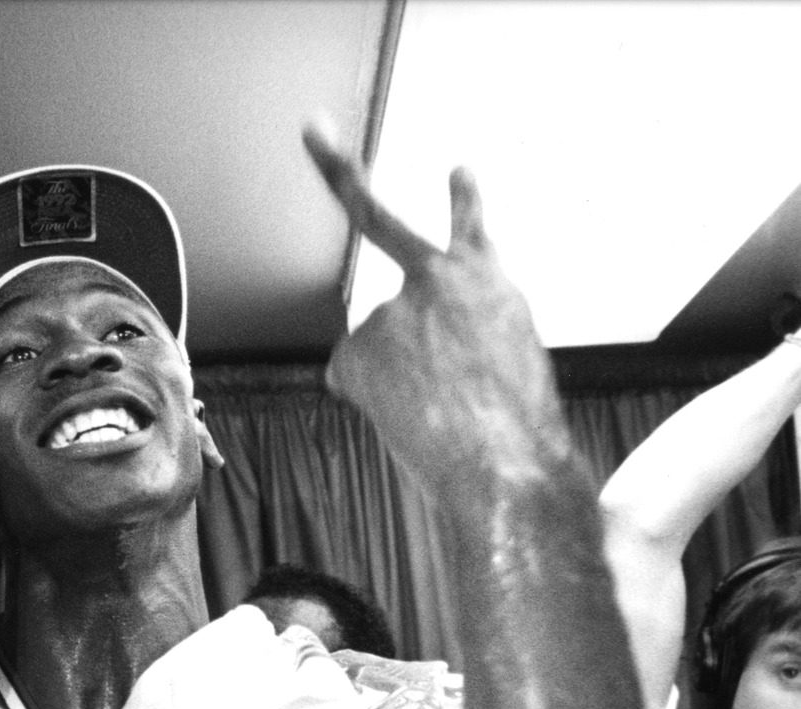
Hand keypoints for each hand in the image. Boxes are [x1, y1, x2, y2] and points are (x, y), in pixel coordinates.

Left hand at [302, 123, 570, 509]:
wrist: (503, 459)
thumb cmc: (515, 424)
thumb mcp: (511, 356)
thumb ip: (466, 327)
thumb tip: (410, 346)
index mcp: (488, 279)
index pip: (468, 226)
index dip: (462, 201)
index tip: (457, 171)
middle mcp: (434, 277)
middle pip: (375, 218)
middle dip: (338, 170)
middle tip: (313, 129)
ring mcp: (390, 307)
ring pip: (376, 349)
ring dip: (397, 382)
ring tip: (437, 408)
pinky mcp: (356, 346)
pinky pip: (354, 378)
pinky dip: (374, 401)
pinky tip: (408, 416)